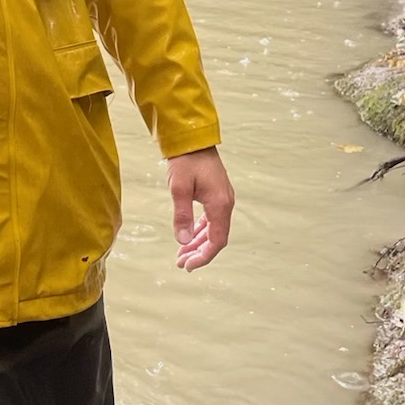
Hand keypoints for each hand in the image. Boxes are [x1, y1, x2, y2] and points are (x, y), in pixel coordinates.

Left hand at [166, 146, 233, 271]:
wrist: (192, 138)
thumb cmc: (186, 161)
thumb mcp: (179, 188)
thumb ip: (182, 216)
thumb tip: (183, 241)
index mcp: (220, 204)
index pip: (217, 241)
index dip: (204, 257)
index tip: (188, 266)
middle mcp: (225, 203)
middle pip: (216, 238)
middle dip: (199, 252)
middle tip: (181, 263)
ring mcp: (222, 198)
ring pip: (213, 229)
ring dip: (198, 242)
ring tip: (182, 253)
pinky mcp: (216, 194)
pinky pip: (211, 219)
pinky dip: (200, 230)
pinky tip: (190, 236)